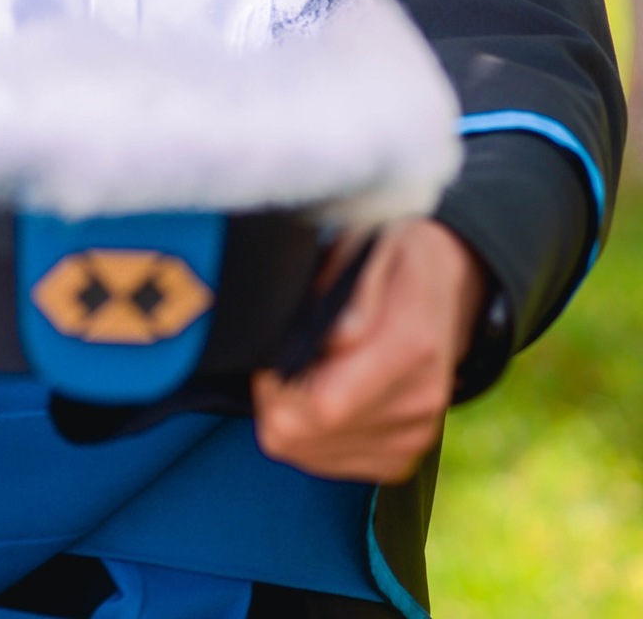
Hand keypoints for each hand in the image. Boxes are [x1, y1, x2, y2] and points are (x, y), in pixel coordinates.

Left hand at [251, 218, 485, 483]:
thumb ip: (347, 291)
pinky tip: (320, 395)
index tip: (267, 349)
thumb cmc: (392, 257)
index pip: (323, 404)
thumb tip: (333, 338)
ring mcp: (414, 436)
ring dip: (290, 418)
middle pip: (306, 435)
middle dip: (273, 400)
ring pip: (311, 455)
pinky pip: (331, 466)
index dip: (276, 382)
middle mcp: (418, 400)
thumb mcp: (367, 245)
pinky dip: (311, 436)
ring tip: (302, 371)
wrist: (445, 286)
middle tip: (275, 359)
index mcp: (409, 344)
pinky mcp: (403, 458)